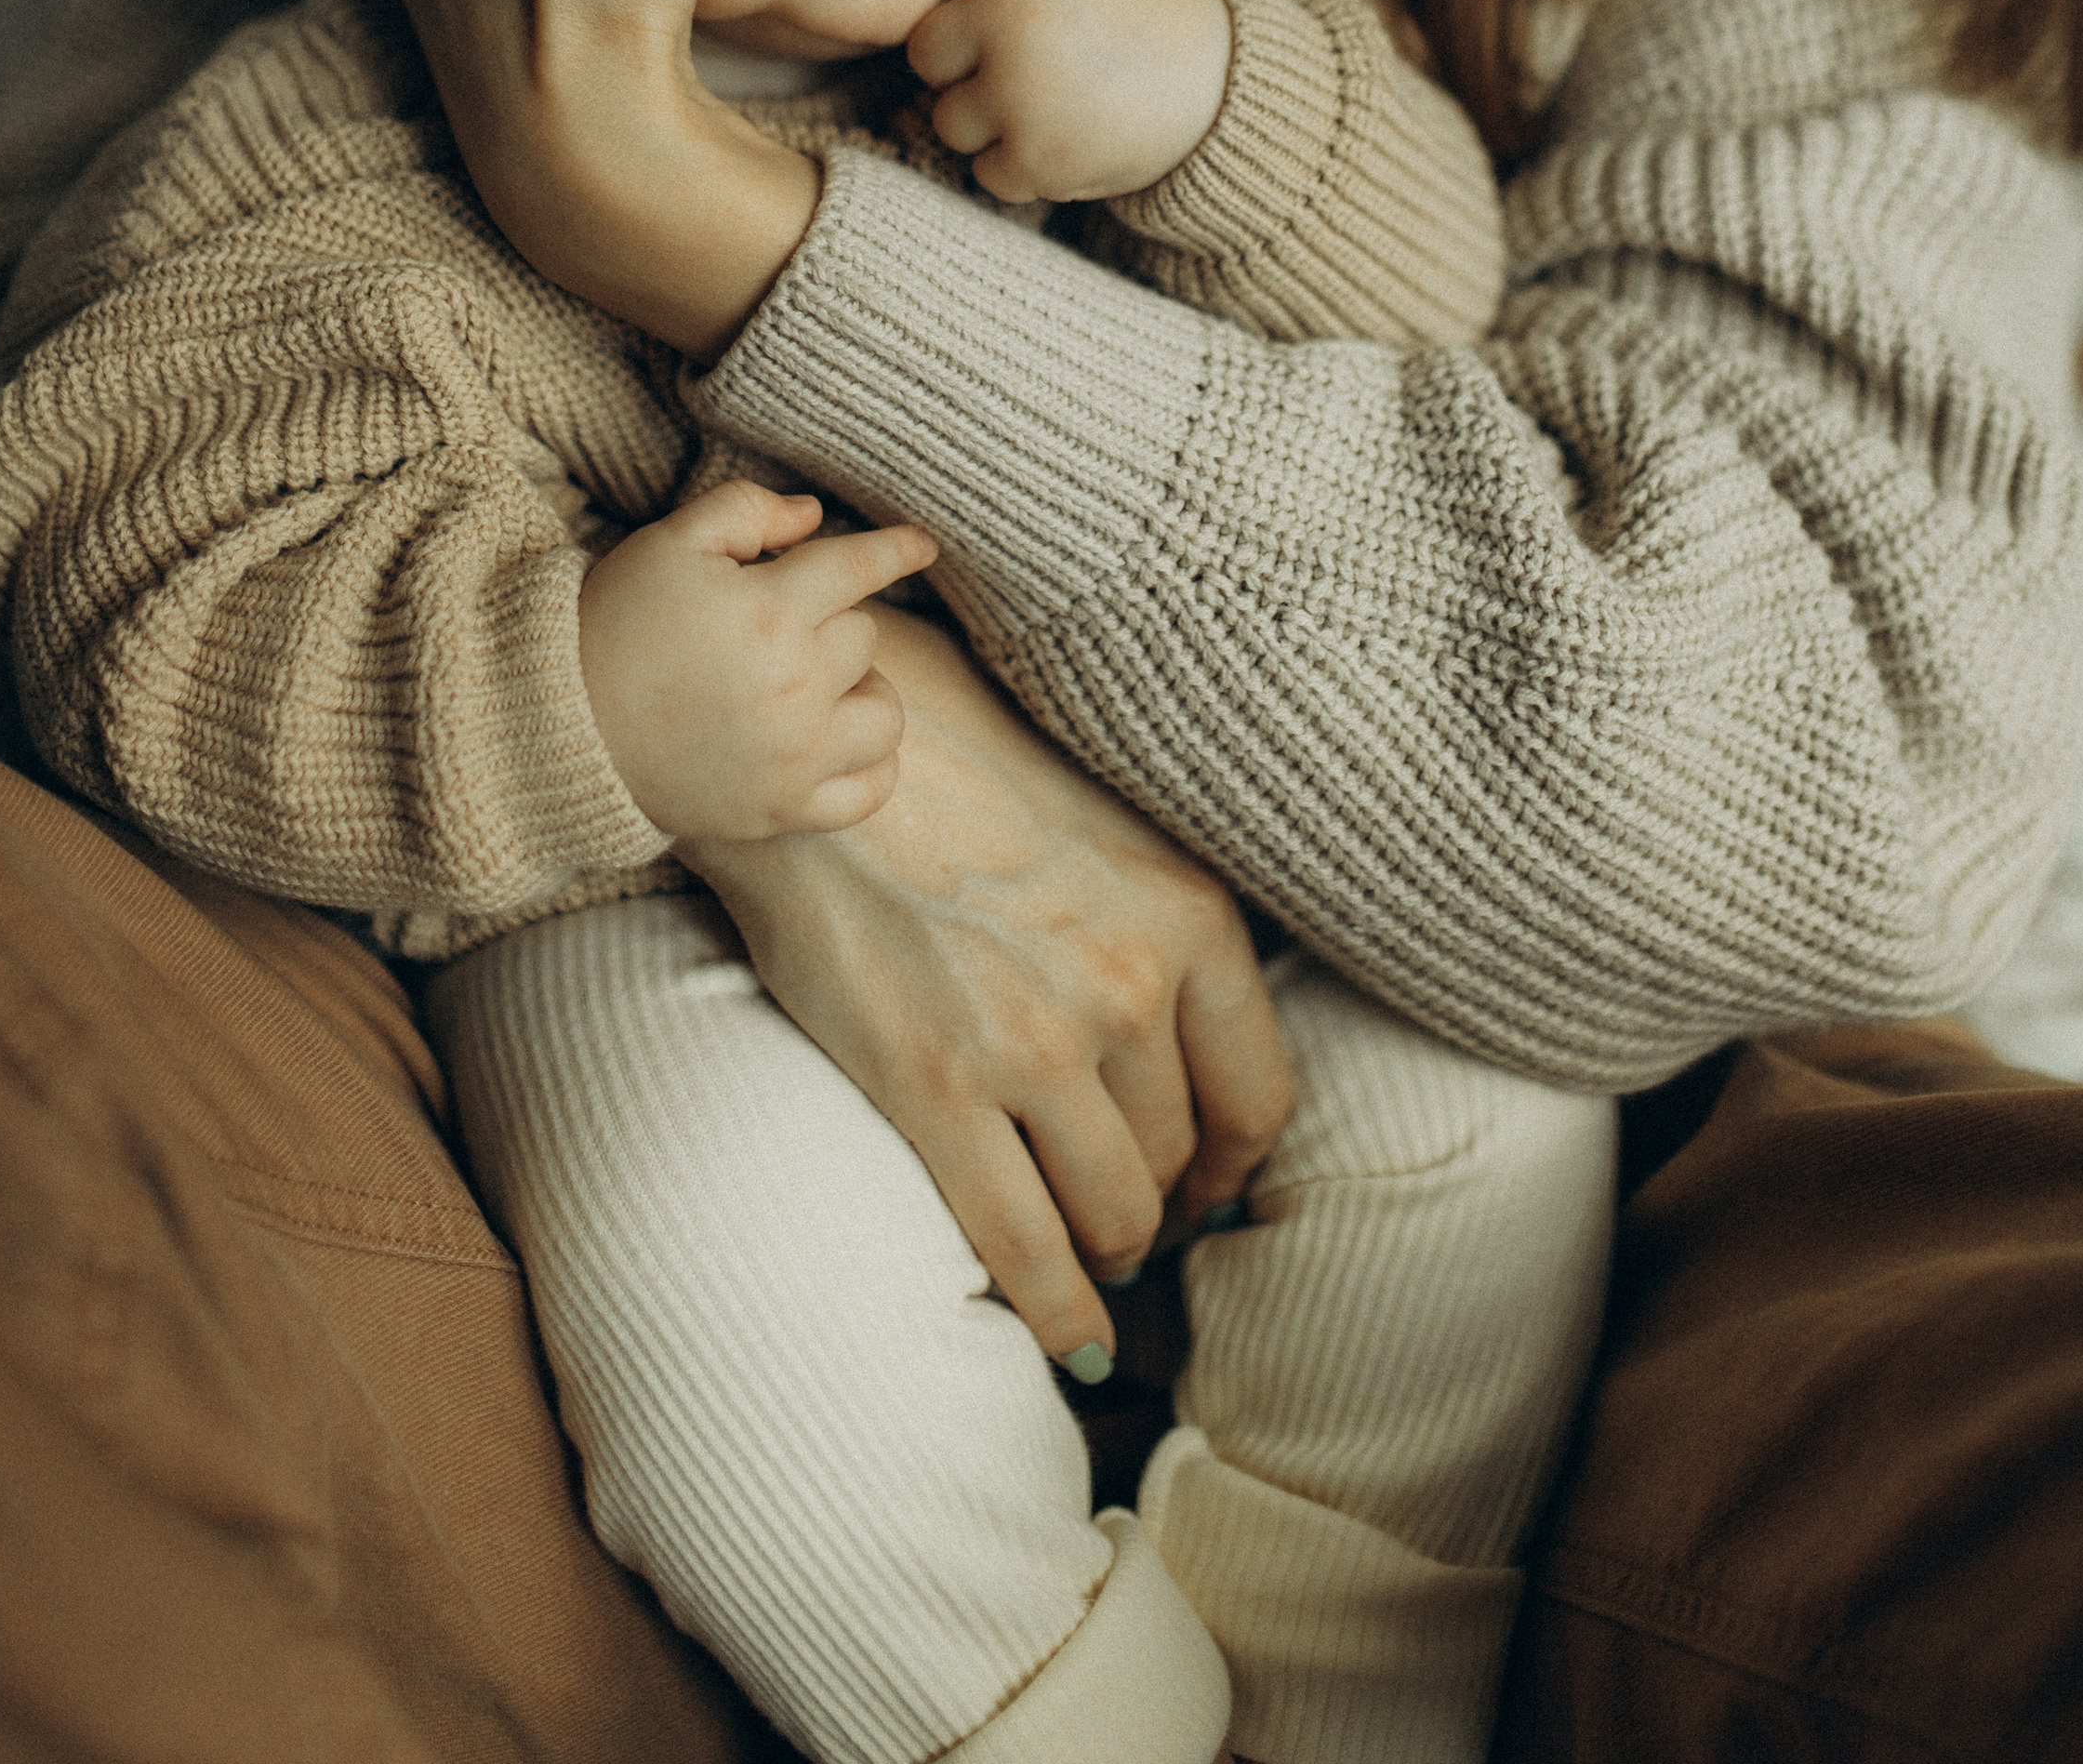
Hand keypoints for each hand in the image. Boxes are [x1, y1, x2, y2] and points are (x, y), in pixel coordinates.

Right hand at [579, 479, 929, 841]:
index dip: (897, 549)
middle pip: (864, 636)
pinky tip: (843, 740)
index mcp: (769, 612)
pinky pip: (869, 792)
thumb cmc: (615, 625)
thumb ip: (747, 511)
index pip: (860, 569)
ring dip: (864, 689)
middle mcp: (794, 687)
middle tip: (783, 621)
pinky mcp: (783, 810)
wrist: (560, 729)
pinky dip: (872, 765)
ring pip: (885, 713)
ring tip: (820, 681)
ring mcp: (794, 757)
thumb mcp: (670, 543)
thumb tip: (813, 517)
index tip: (923, 544)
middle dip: (833, 617)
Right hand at [682, 609, 1294, 1365]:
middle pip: (1177, 1161)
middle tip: (1127, 1217)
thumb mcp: (1108, 824)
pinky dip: (1052, 1314)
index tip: (1205, 1180)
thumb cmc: (959, 766)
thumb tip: (1183, 1048)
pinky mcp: (934, 1087)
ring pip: (1110, 1215)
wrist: (822, 741)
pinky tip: (1067, 1342)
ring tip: (1089, 1260)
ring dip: (1106, 1255)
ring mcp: (1032, 1043)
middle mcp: (1128, 984)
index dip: (1233, 1160)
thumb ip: (1156, 927)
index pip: (1261, 1096)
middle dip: (1156, 1205)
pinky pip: (1018, 1247)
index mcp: (1187, 912)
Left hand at [908, 0, 1233, 203]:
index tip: (999, 34)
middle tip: (1024, 68)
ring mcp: (1024, 111)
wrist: (1219, 75)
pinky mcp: (1045, 164)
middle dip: (965, 76)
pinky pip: (991, 176)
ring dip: (988, 123)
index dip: (960, 35)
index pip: (928, 33)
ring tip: (1044, 101)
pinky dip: (1018, 165)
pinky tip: (1060, 135)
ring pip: (955, 129)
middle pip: (932, 80)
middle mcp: (1009, 48)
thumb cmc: (1133, 3)